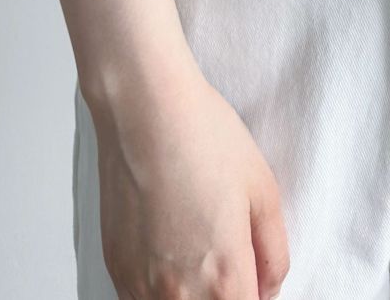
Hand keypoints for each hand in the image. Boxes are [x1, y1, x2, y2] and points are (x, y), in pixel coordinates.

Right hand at [86, 52, 289, 298]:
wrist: (145, 109)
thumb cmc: (203, 138)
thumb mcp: (264, 191)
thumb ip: (274, 254)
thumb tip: (268, 288)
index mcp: (225, 279)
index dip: (255, 294)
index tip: (253, 275)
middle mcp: (180, 296)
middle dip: (227, 293)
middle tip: (228, 253)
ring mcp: (141, 287)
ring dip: (192, 293)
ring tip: (197, 245)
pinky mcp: (116, 269)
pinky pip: (143, 299)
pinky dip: (160, 288)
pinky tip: (169, 248)